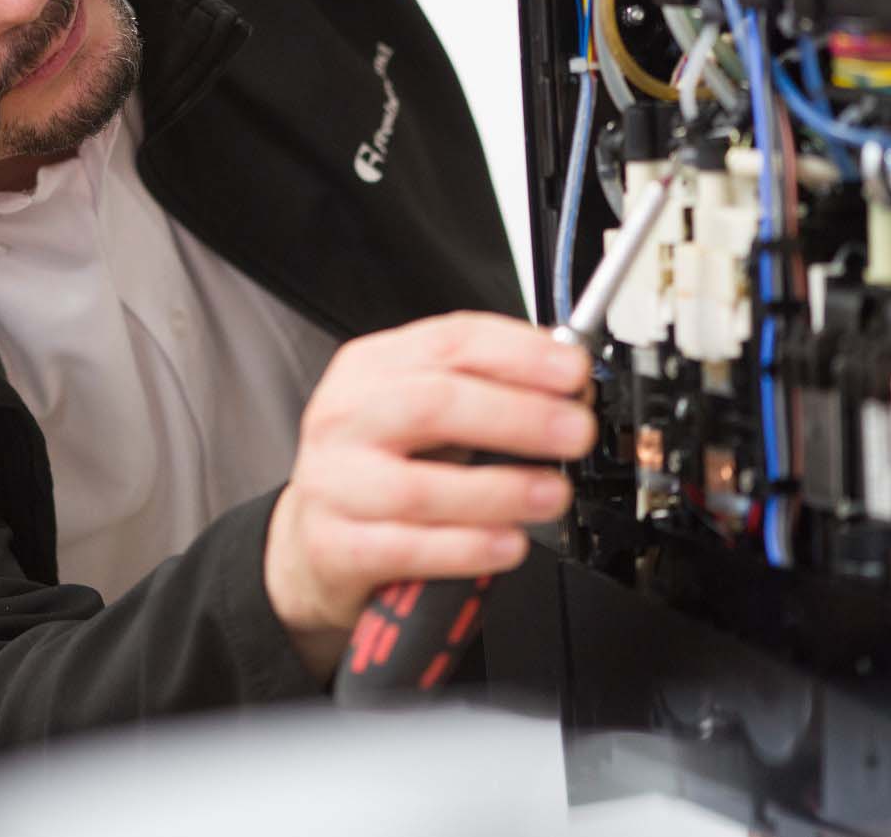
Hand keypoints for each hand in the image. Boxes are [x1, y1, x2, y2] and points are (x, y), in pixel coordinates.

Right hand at [264, 312, 594, 678]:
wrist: (315, 544)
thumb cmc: (382, 469)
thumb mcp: (421, 415)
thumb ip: (485, 392)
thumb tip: (570, 388)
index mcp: (371, 368)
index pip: (449, 342)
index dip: (520, 355)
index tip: (573, 374)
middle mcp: (345, 417)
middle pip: (433, 404)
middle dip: (519, 417)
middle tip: (574, 433)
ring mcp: (333, 482)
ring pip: (420, 486)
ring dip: (501, 491)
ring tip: (551, 495)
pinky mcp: (334, 546)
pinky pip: (408, 548)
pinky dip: (468, 548)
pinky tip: (507, 543)